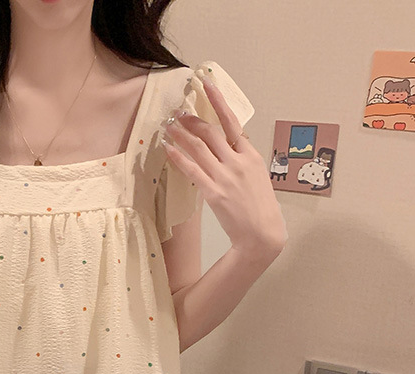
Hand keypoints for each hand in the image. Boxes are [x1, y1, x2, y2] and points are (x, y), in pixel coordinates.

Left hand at [161, 78, 287, 259]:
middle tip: (178, 112)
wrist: (261, 233)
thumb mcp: (257, 176)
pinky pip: (192, 170)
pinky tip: (168, 148)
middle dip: (192, 119)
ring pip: (199, 147)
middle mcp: (237, 162)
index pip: (232, 121)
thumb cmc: (259, 207)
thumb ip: (242, 158)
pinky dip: (178, 157)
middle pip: (211, 132)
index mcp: (250, 155)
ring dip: (181, 134)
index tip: (206, 84)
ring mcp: (225, 176)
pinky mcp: (213, 192)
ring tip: (168, 126)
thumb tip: (229, 143)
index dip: (217, 100)